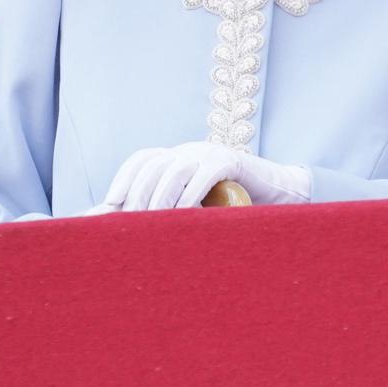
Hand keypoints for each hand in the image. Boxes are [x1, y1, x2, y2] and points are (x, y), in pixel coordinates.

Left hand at [103, 142, 310, 210]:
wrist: (279, 194)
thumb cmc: (232, 209)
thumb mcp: (196, 207)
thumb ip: (170, 214)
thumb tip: (131, 236)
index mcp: (178, 157)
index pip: (143, 159)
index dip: (125, 179)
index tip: (108, 205)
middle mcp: (190, 151)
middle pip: (154, 165)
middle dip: (138, 194)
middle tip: (130, 224)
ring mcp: (209, 153)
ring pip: (175, 168)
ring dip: (161, 198)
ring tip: (154, 225)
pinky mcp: (230, 161)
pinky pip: (205, 174)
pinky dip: (191, 194)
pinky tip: (185, 215)